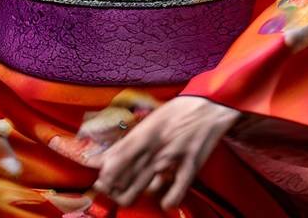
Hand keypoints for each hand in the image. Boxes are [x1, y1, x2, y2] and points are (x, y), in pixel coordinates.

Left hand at [92, 96, 239, 208]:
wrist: (207, 106)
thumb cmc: (176, 112)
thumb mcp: (149, 122)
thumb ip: (128, 141)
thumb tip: (105, 157)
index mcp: (143, 134)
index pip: (116, 161)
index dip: (105, 177)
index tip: (100, 182)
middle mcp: (154, 148)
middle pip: (127, 180)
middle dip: (115, 191)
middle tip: (114, 191)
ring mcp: (172, 159)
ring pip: (146, 190)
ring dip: (138, 196)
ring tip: (134, 194)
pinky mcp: (190, 168)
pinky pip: (175, 194)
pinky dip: (167, 201)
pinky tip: (164, 200)